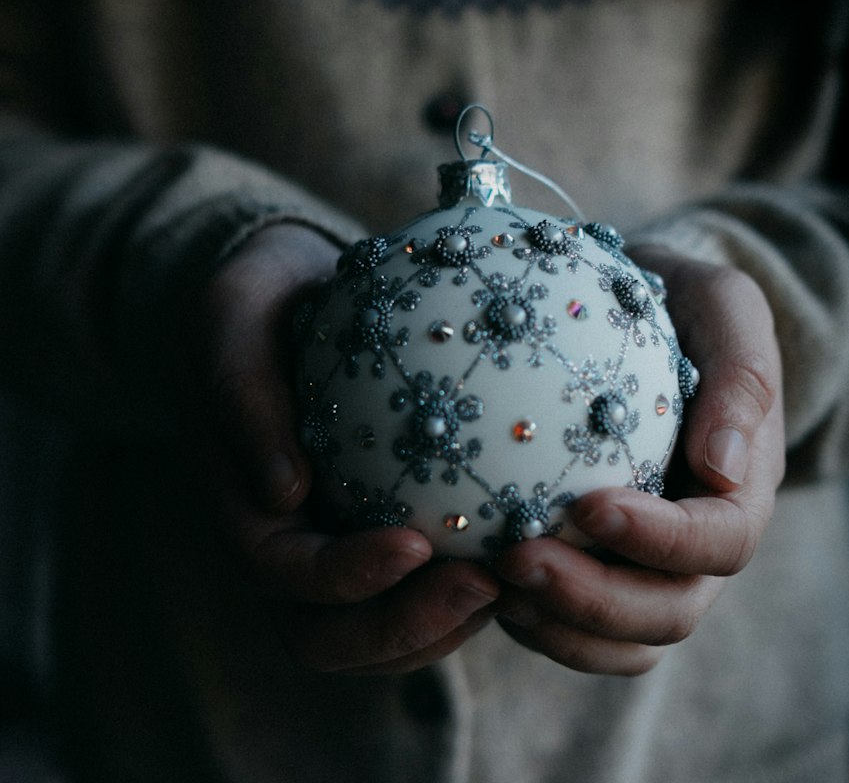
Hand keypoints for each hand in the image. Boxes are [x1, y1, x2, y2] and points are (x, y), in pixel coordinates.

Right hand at [188, 223, 499, 674]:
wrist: (291, 296)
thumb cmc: (257, 301)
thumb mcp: (232, 315)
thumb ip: (241, 392)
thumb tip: (286, 493)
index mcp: (243, 511)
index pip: (287, 576)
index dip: (346, 578)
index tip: (414, 544)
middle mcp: (289, 549)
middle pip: (333, 638)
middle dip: (408, 628)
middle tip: (485, 584)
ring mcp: (337, 551)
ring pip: (385, 632)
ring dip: (448, 622)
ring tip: (517, 580)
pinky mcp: (386, 533)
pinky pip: (428, 585)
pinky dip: (472, 584)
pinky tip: (530, 545)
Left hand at [491, 248, 784, 674]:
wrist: (655, 311)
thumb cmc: (686, 302)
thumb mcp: (726, 305)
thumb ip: (742, 374)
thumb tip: (721, 468)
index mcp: (746, 485)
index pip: (722, 540)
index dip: (661, 540)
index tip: (589, 506)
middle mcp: (706, 541)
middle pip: (671, 611)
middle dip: (596, 600)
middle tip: (517, 560)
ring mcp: (658, 565)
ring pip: (627, 639)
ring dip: (562, 626)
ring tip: (493, 584)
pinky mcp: (608, 567)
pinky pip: (583, 625)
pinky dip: (540, 621)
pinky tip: (483, 581)